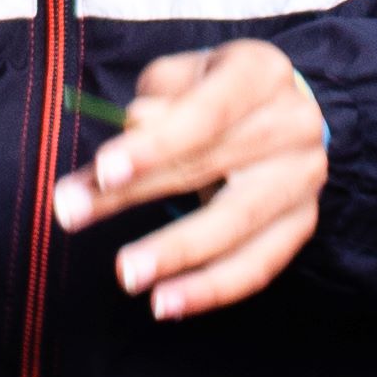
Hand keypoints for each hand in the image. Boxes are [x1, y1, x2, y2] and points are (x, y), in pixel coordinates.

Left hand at [47, 40, 324, 320]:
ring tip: (127, 276)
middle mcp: (294, 123)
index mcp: (261, 73)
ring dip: (175, 253)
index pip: (207, 112)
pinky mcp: (302, 223)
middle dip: (136, 194)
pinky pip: (257, 266)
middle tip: (73, 215)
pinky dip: (210, 289)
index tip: (104, 170)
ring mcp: (304, 178)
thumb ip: (152, 107)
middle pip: (210, 166)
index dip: (155, 143)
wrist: (275, 110)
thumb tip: (131, 138)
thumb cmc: (209, 92)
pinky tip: (165, 304)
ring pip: (235, 224)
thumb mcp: (176, 81)